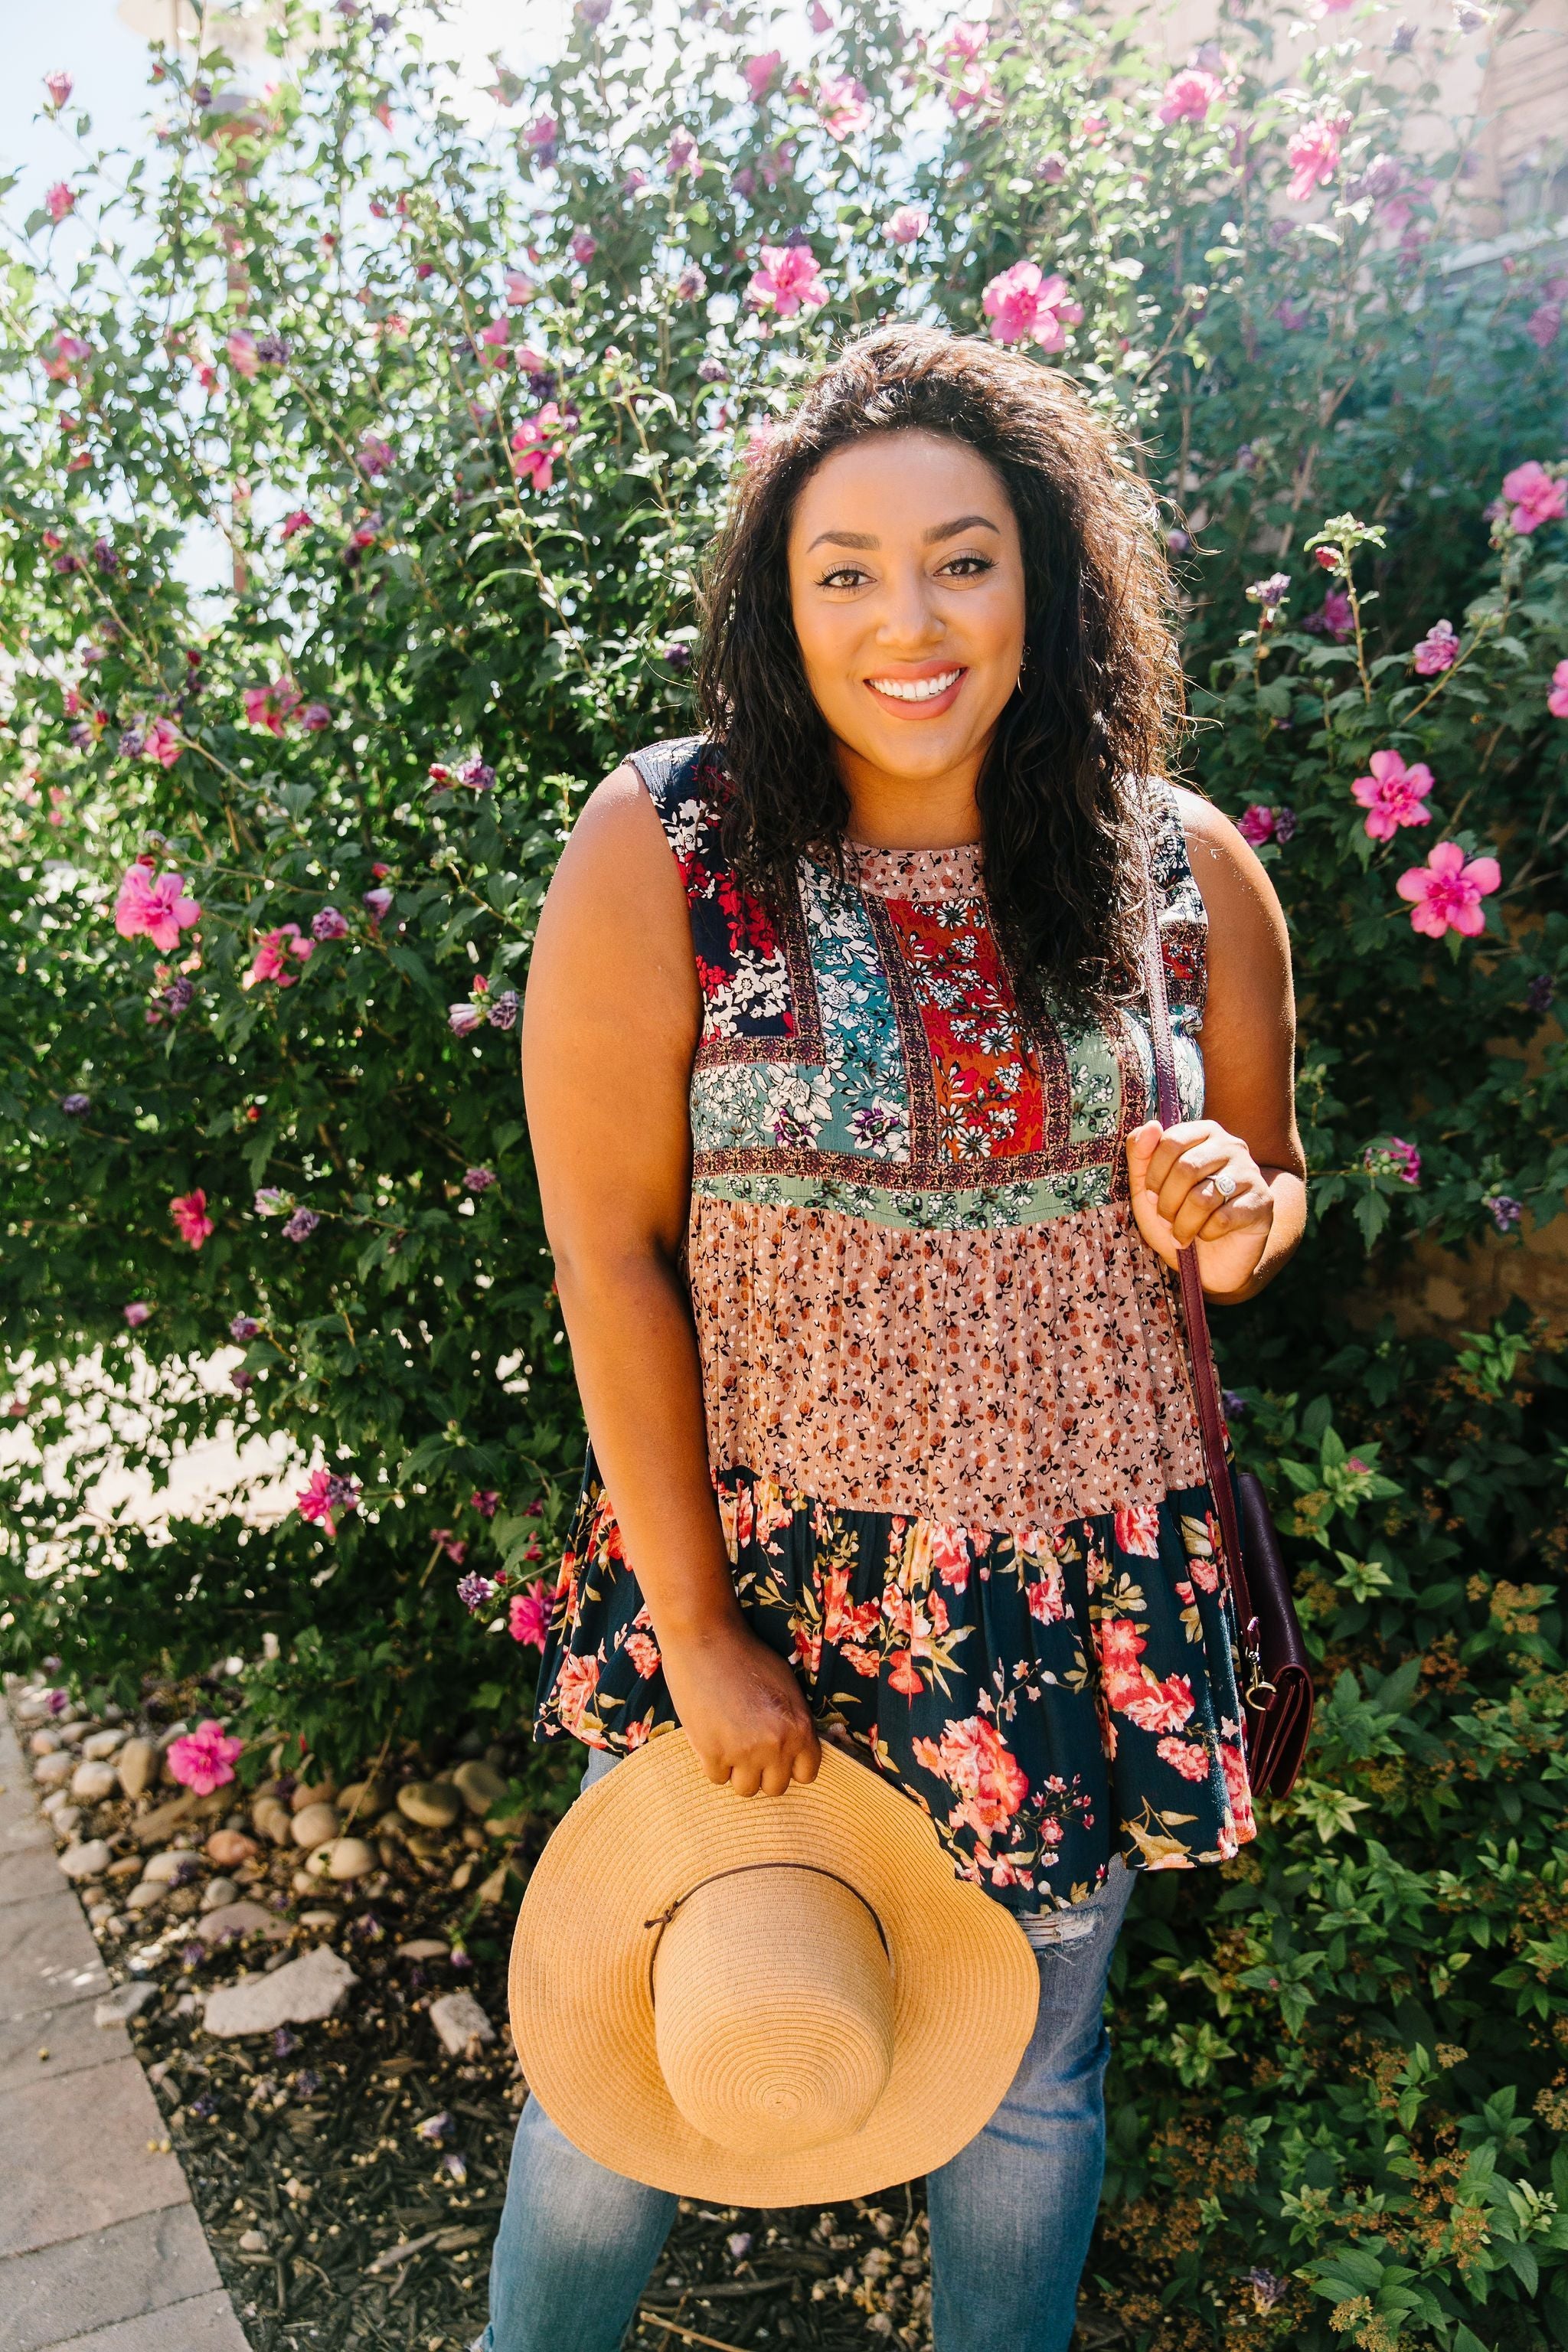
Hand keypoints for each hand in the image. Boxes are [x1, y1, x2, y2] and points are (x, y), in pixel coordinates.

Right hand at [660, 1617, 820, 1796]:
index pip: (807, 1774)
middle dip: (764, 1772)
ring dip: (738, 1772)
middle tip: (751, 1749)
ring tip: (730, 1744)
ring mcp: (744, 1752)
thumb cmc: (747, 1656)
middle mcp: (776, 1745)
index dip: (791, 1765)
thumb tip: (793, 1751)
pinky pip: (717, 1778)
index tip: (778, 1754)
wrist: (706, 1639)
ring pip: (745, 1790)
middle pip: (776, 1788)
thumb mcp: (787, 1687)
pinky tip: (712, 1737)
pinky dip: (713, 1763)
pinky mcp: (712, 1753)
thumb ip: (793, 1722)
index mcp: (800, 1727)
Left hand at [1126, 1118, 1273, 1297]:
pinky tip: (1207, 1235)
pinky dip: (1206, 1233)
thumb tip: (1150, 1125)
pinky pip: (1223, 1218)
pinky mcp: (1263, 1202)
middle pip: (1187, 1168)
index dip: (1153, 1175)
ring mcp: (1250, 1173)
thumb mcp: (1146, 1186)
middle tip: (1166, 1220)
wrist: (1209, 1260)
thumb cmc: (1177, 1216)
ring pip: (1203, 1198)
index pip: (1171, 1141)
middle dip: (1167, 1203)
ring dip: (1183, 1224)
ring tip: (1183, 1233)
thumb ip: (1140, 1154)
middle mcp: (1232, 1146)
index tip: (1151, 1195)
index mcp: (1204, 1133)